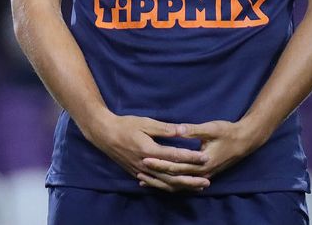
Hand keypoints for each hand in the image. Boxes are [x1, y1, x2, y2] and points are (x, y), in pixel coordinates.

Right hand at [82, 114, 209, 192]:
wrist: (103, 134)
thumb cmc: (125, 125)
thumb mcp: (145, 123)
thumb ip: (165, 129)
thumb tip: (183, 130)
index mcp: (149, 150)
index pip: (175, 156)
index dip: (191, 157)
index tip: (205, 157)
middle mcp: (147, 164)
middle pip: (172, 175)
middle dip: (191, 178)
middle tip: (207, 181)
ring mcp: (141, 171)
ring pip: (165, 183)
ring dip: (182, 187)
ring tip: (197, 187)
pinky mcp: (137, 174)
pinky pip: (155, 184)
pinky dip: (168, 188)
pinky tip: (177, 188)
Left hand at [137, 119, 264, 191]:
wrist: (245, 141)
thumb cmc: (228, 132)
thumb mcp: (212, 128)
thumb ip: (194, 130)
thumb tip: (179, 129)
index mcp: (204, 161)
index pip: (177, 165)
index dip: (161, 162)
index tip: (145, 158)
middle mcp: (203, 173)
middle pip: (176, 176)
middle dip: (157, 173)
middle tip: (139, 169)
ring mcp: (204, 176)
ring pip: (179, 183)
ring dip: (161, 182)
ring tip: (143, 179)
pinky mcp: (203, 175)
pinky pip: (184, 183)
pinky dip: (170, 183)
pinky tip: (158, 182)